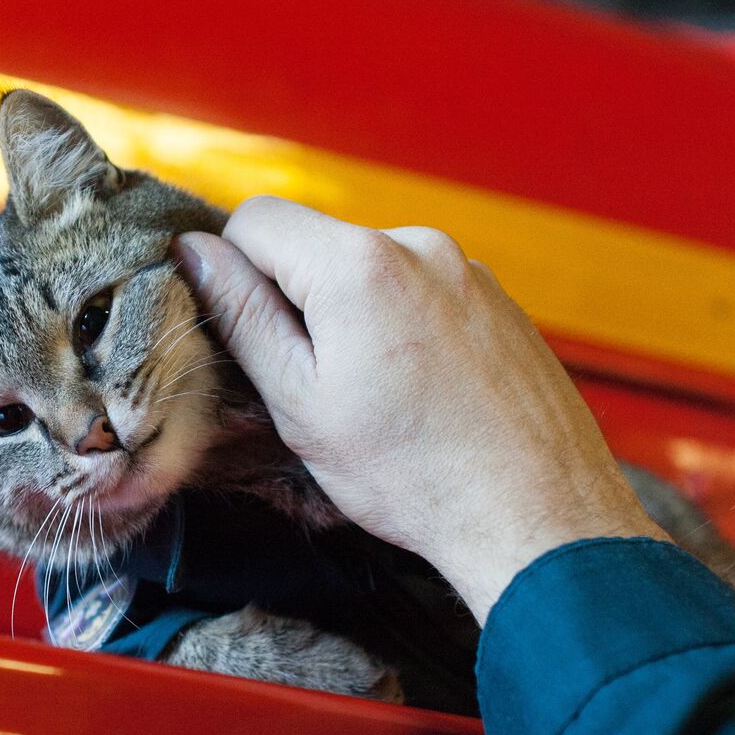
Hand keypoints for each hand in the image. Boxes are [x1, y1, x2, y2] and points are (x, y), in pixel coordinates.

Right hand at [174, 197, 664, 623]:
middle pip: (321, 246)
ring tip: (386, 404)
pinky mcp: (501, 302)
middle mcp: (421, 246)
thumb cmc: (415, 475)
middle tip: (323, 390)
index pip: (257, 219)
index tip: (249, 337)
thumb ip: (243, 317)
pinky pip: (426, 295)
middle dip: (302, 303)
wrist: (539, 516)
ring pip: (375, 275)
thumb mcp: (303, 405)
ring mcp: (470, 271)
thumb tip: (195, 251)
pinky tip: (429, 399)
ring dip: (358, 320)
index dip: (233, 272)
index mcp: (360, 264)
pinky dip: (410, 332)